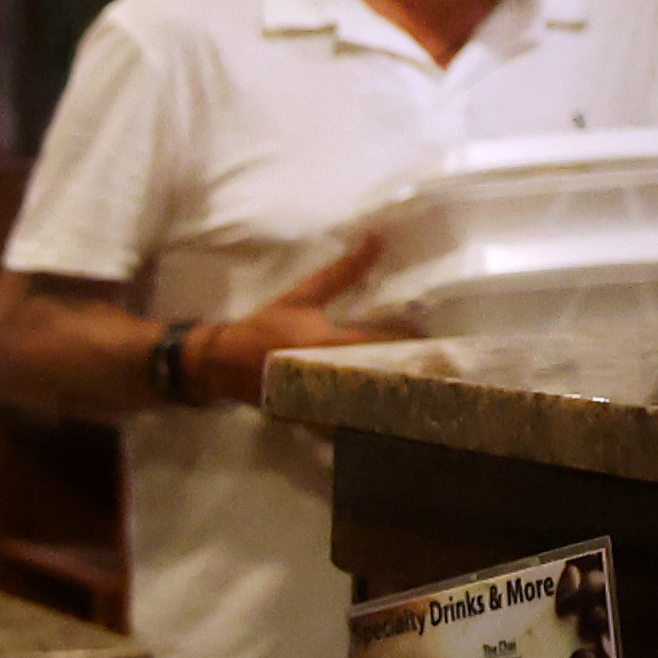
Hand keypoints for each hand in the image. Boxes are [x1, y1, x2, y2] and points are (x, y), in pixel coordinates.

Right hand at [190, 233, 414, 401]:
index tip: (430, 334)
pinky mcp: (316, 417)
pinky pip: (352, 419)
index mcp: (329, 345)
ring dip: (393, 392)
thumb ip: (342, 272)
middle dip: (410, 369)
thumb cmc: (264, 327)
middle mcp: (329, 376)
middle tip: (435, 362)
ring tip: (416, 383)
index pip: (384, 345)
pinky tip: (382, 404)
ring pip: (372, 403)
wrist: (222, 364)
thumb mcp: (303, 297)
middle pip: (385, 378)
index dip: (412, 340)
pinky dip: (370, 411)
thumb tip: (375, 238)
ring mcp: (322, 401)